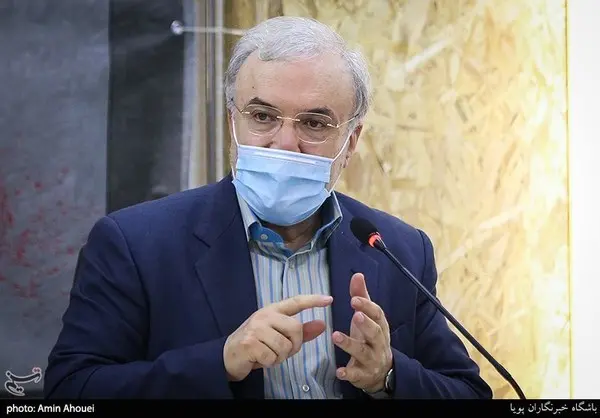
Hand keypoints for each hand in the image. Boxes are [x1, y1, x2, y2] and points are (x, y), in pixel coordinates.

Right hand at [223, 294, 332, 381]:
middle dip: (294, 345)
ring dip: (280, 357)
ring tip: (268, 354)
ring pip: (285, 346)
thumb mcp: (279, 336)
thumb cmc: (256, 345)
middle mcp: (264, 315)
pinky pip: (272, 357)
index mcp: (273, 310)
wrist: (228, 356)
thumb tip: (322, 324)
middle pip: (295, 329)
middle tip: (281, 351)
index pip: (296, 301)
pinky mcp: (250, 342)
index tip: (329, 299)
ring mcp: (256, 328)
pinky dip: (269, 362)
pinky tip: (259, 359)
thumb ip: (301, 331)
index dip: (313, 300)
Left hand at [333, 273, 392, 392]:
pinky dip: (348, 373)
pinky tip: (339, 371)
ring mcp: (372, 360)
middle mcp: (379, 343)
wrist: (381, 372)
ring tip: (335, 336)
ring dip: (350, 344)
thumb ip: (362, 297)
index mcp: (380, 327)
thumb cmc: (370, 338)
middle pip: (376, 333)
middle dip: (366, 324)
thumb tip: (357, 275)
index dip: (367, 306)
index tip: (354, 299)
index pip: (378, 315)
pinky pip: (356, 375)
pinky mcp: (363, 375)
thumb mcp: (367, 318)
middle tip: (355, 315)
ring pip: (363, 352)